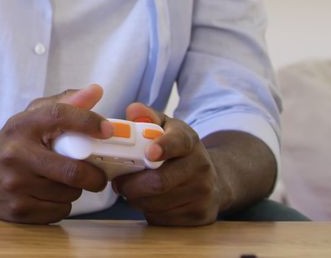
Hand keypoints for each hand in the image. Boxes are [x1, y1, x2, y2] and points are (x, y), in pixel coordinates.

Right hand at [0, 85, 113, 223]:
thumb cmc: (15, 144)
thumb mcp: (32, 118)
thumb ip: (64, 103)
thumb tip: (95, 91)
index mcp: (20, 126)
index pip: (58, 116)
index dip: (88, 122)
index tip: (107, 130)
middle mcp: (15, 154)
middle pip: (71, 170)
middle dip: (94, 175)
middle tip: (98, 175)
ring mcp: (15, 185)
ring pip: (68, 193)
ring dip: (76, 190)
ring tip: (64, 182)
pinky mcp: (18, 210)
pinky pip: (59, 211)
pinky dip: (63, 205)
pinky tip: (50, 196)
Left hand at [110, 104, 232, 225]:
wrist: (212, 179)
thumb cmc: (178, 151)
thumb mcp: (166, 127)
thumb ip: (147, 117)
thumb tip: (133, 111)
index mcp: (189, 141)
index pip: (178, 142)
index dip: (163, 147)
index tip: (149, 153)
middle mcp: (201, 167)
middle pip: (160, 182)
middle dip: (132, 184)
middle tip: (118, 183)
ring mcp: (203, 193)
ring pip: (157, 203)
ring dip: (136, 199)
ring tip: (133, 190)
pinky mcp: (201, 216)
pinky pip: (162, 218)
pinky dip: (148, 211)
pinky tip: (149, 201)